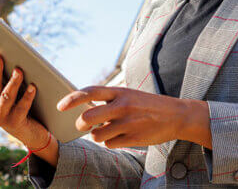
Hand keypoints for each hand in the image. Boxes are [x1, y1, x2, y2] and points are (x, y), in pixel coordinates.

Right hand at [0, 47, 53, 150]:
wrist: (31, 134)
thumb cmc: (21, 107)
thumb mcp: (10, 94)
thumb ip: (6, 79)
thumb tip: (6, 57)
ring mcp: (0, 118)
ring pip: (6, 96)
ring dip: (13, 83)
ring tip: (19, 70)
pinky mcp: (15, 123)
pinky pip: (22, 108)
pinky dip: (27, 97)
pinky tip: (33, 87)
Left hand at [56, 86, 210, 148]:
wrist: (176, 115)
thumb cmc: (148, 105)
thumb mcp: (129, 95)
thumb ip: (108, 99)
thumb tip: (84, 107)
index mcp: (120, 92)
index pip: (90, 92)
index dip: (72, 99)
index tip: (60, 106)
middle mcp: (122, 106)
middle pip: (88, 118)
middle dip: (81, 124)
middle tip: (82, 125)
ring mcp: (128, 123)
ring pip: (97, 135)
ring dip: (98, 135)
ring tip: (109, 130)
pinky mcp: (133, 138)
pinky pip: (110, 144)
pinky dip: (111, 142)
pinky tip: (122, 136)